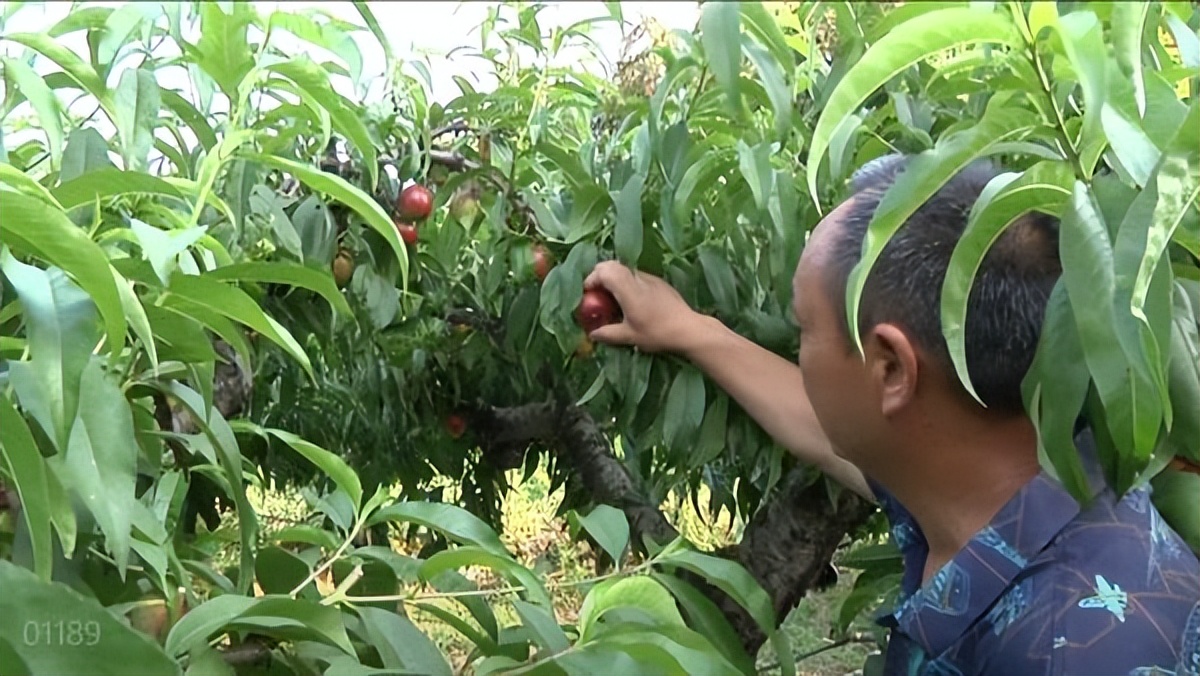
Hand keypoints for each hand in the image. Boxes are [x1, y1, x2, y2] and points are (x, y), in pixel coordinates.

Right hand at [582, 261, 710, 353]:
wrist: (689, 329)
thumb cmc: (658, 333)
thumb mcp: (630, 337)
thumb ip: (608, 334)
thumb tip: (593, 334)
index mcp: (629, 290)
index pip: (605, 271)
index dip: (592, 279)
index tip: (588, 293)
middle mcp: (639, 279)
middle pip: (613, 265)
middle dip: (600, 275)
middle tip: (596, 292)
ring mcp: (650, 278)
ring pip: (625, 269)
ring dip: (614, 279)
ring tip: (613, 298)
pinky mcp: (659, 282)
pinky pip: (637, 276)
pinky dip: (627, 282)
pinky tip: (631, 301)